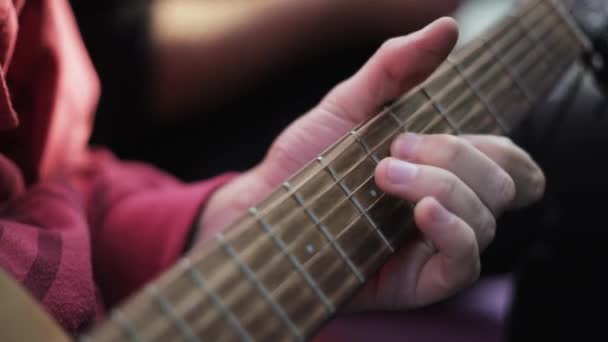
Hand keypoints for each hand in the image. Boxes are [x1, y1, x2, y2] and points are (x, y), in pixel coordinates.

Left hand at [200, 17, 544, 308]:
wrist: (265, 203)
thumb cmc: (309, 158)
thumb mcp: (352, 104)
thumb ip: (397, 67)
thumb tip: (448, 27)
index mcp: (442, 170)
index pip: (508, 163)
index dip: (503, 149)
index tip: (458, 128)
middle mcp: (447, 208)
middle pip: (501, 184)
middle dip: (455, 157)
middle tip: (395, 148)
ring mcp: (434, 245)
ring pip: (486, 220)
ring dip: (444, 186)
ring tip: (385, 173)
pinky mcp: (418, 281)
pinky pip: (464, 262)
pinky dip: (452, 229)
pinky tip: (421, 211)